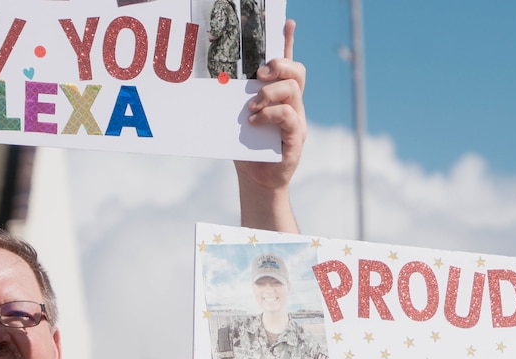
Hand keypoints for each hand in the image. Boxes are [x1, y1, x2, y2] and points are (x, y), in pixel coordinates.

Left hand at [233, 20, 305, 194]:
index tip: (287, 22)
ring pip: (293, 90)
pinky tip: (255, 121)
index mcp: (280, 96)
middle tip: (259, 75)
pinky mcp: (296, 137)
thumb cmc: (246, 147)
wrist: (256, 179)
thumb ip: (237, 98)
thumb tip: (218, 76)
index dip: (289, 42)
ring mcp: (297, 120)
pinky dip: (270, 114)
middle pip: (296, 71)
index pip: (288, 64)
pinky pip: (289, 115)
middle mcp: (293, 104)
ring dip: (269, 93)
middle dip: (279, 65)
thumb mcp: (239, 116)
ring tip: (252, 107)